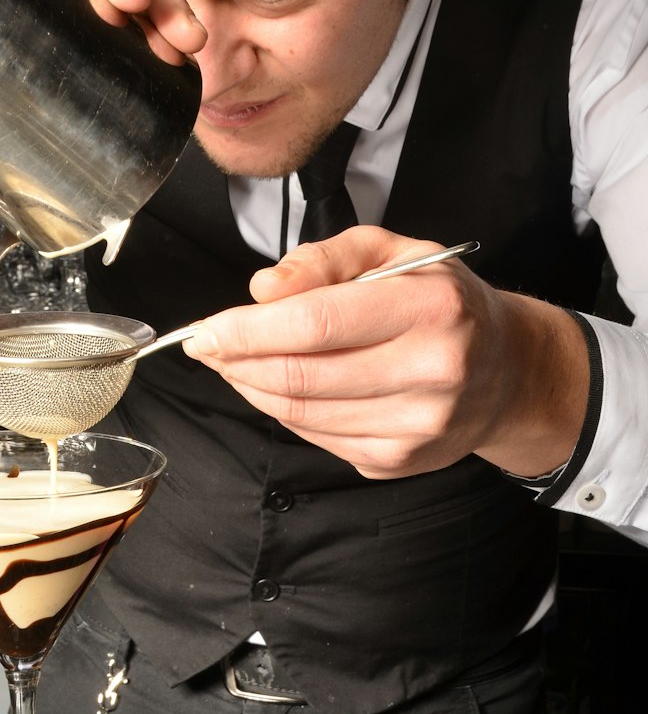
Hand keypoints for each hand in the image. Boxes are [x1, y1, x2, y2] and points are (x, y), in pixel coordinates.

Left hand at [184, 226, 589, 479]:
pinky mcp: (400, 461)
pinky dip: (283, 411)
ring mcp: (417, 427)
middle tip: (205, 345)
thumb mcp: (392, 251)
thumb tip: (262, 289)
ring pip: (301, 414)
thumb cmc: (442, 302)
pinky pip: (317, 437)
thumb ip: (324, 259)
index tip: (205, 328)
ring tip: (233, 362)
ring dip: (251, 388)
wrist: (509, 371)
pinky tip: (276, 385)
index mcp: (430, 308)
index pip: (316, 323)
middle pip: (301, 375)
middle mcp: (431, 372)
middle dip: (237, 361)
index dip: (248, 330)